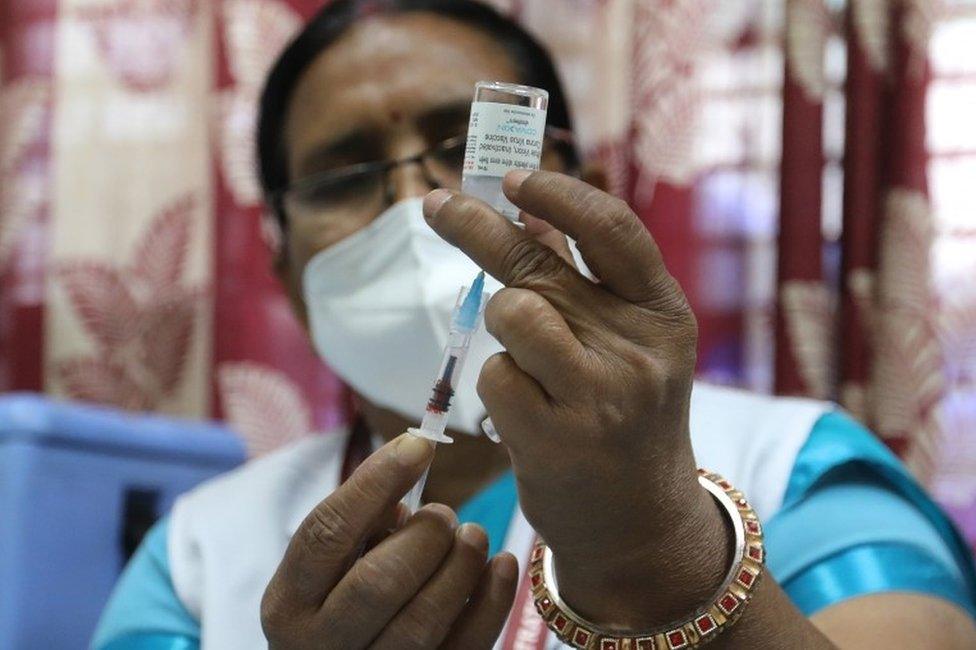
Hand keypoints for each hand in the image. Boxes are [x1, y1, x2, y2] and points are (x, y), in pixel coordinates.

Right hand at [261, 434, 518, 648]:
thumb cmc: (344, 600)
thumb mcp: (331, 567)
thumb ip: (359, 523)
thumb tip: (406, 469)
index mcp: (289, 603)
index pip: (326, 533)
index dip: (375, 482)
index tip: (418, 444)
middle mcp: (318, 646)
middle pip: (377, 583)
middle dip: (424, 536)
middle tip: (445, 514)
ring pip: (422, 621)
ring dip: (460, 565)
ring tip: (474, 535)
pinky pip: (465, 646)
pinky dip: (492, 600)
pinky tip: (501, 564)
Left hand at [423, 172, 726, 626]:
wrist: (639, 521)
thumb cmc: (624, 417)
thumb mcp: (628, 344)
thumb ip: (585, 281)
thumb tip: (525, 211)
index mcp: (664, 315)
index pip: (613, 230)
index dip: (558, 194)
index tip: (513, 177)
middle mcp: (639, 350)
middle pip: (541, 263)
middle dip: (477, 226)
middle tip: (437, 205)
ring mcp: (599, 395)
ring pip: (512, 312)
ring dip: (501, 327)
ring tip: (526, 362)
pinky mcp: (555, 437)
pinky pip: (494, 374)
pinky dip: (498, 385)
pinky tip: (525, 413)